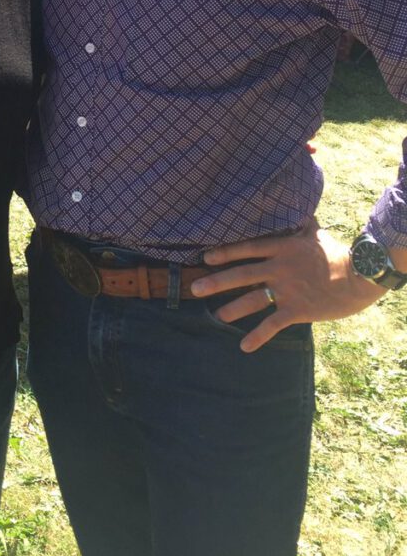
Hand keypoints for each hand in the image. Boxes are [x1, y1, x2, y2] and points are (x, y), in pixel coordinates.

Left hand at [191, 221, 385, 351]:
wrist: (358, 277)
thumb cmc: (337, 253)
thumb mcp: (316, 235)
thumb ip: (302, 225)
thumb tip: (300, 208)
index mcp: (281, 248)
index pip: (247, 248)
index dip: (225, 253)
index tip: (206, 258)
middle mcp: (279, 268)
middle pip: (242, 274)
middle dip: (217, 281)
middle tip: (196, 288)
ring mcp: (286, 290)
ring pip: (253, 299)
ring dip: (232, 309)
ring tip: (216, 317)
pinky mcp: (297, 310)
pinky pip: (272, 324)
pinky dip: (258, 336)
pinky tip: (244, 346)